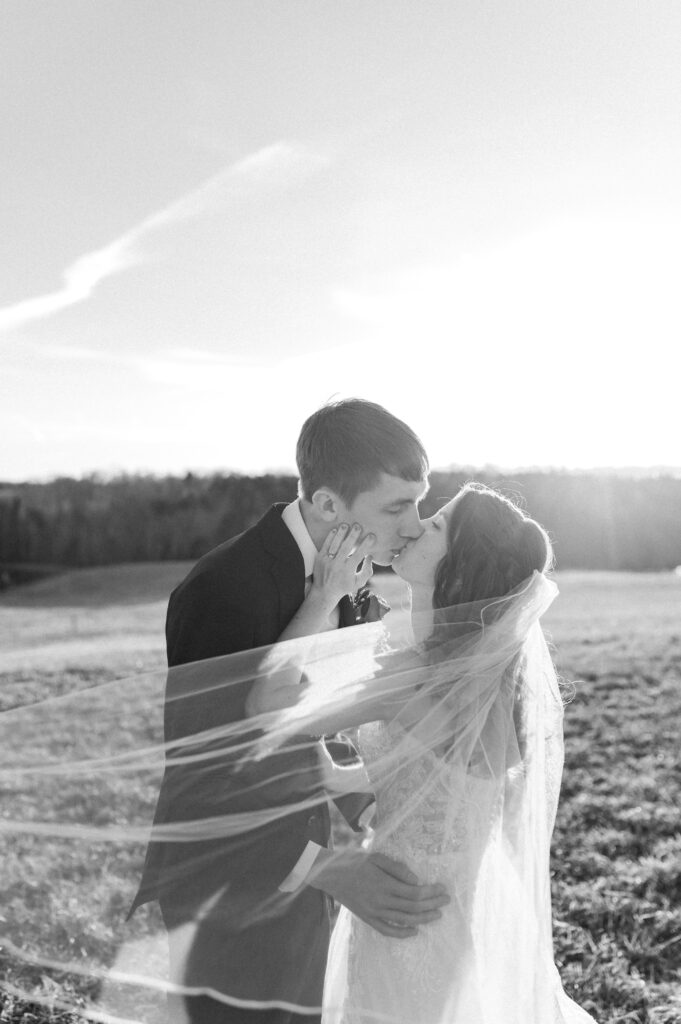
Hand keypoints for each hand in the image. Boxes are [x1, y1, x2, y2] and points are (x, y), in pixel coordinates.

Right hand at [308, 848, 448, 938]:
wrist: (330, 874)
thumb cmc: (354, 861)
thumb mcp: (376, 858)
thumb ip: (397, 869)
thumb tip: (417, 881)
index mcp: (384, 884)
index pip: (414, 892)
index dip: (431, 892)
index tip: (442, 888)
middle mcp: (381, 901)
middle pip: (412, 907)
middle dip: (432, 904)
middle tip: (446, 901)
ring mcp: (374, 912)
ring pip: (404, 920)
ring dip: (423, 919)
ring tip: (437, 915)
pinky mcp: (368, 919)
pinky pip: (387, 931)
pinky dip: (402, 933)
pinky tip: (415, 931)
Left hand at [310, 523, 374, 613]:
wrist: (324, 592)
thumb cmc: (344, 587)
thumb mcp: (359, 583)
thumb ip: (367, 571)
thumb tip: (370, 556)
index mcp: (348, 570)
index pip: (359, 554)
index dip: (366, 544)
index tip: (372, 536)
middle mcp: (337, 565)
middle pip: (346, 547)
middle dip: (352, 536)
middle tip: (358, 526)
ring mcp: (327, 561)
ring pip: (335, 544)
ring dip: (340, 534)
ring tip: (346, 525)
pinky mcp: (319, 558)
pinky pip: (325, 545)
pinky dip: (330, 537)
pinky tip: (335, 530)